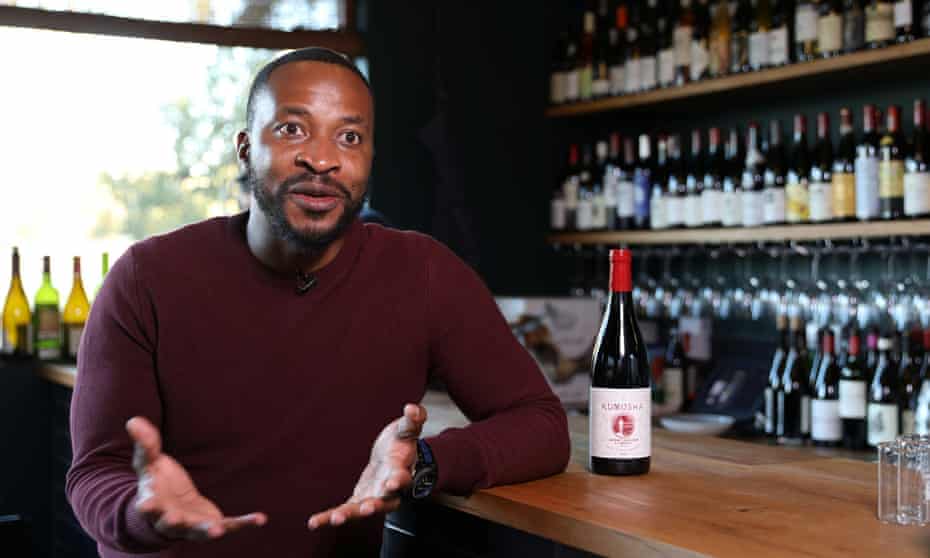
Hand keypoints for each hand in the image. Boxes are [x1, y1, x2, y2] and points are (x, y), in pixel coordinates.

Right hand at [127, 417, 266, 540]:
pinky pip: (230, 526)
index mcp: (153, 502)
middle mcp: (170, 519)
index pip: (148, 504)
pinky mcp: (212, 524)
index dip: (147, 505)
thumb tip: (133, 420)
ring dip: (207, 531)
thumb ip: (145, 444)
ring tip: (216, 531)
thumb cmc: (157, 483)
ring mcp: (192, 525)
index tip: (145, 504)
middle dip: (171, 521)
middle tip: (173, 518)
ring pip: (198, 531)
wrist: (169, 509)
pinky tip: (261, 519)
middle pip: (169, 523)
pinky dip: (245, 523)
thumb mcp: (150, 463)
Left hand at [307, 403, 426, 529]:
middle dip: (376, 505)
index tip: (394, 482)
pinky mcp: (359, 500)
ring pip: (363, 510)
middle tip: (367, 509)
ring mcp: (374, 497)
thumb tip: (412, 408)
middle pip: (385, 501)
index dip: (399, 480)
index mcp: (401, 469)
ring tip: (336, 520)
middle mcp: (389, 489)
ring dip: (350, 515)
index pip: (403, 476)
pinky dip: (329, 518)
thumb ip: (412, 420)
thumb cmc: (401, 442)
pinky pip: (344, 511)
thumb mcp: (406, 429)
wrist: (394, 457)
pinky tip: (314, 523)